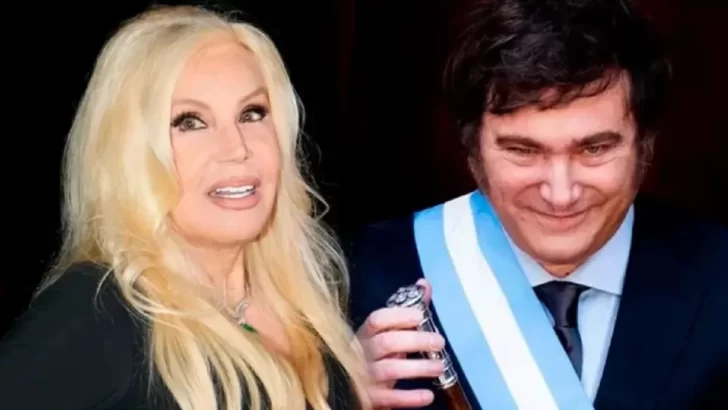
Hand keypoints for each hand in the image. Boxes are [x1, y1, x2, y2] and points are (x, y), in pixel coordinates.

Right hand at [357, 279, 445, 408]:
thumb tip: (424, 284)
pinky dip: (409, 397)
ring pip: (389, 369)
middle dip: (415, 340)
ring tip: (440, 366)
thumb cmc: (376, 358)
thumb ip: (407, 310)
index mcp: (365, 335)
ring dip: (418, 368)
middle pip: (386, 342)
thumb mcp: (389, 334)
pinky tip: (428, 396)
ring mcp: (363, 376)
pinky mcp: (368, 398)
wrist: (354, 392)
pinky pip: (389, 398)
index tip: (420, 315)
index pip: (376, 320)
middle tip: (439, 341)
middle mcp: (361, 353)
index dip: (398, 316)